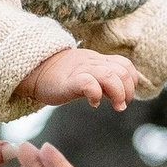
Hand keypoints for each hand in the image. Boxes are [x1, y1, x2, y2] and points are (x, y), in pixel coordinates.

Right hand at [21, 44, 141, 110]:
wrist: (35, 70)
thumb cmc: (62, 77)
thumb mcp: (87, 74)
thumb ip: (104, 80)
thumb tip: (121, 97)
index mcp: (99, 61)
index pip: (126, 65)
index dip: (132, 81)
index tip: (126, 96)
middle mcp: (93, 63)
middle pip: (122, 71)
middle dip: (128, 91)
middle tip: (121, 105)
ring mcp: (81, 70)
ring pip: (109, 75)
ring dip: (118, 93)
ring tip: (116, 105)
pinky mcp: (69, 81)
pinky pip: (88, 83)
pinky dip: (96, 94)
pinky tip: (93, 103)